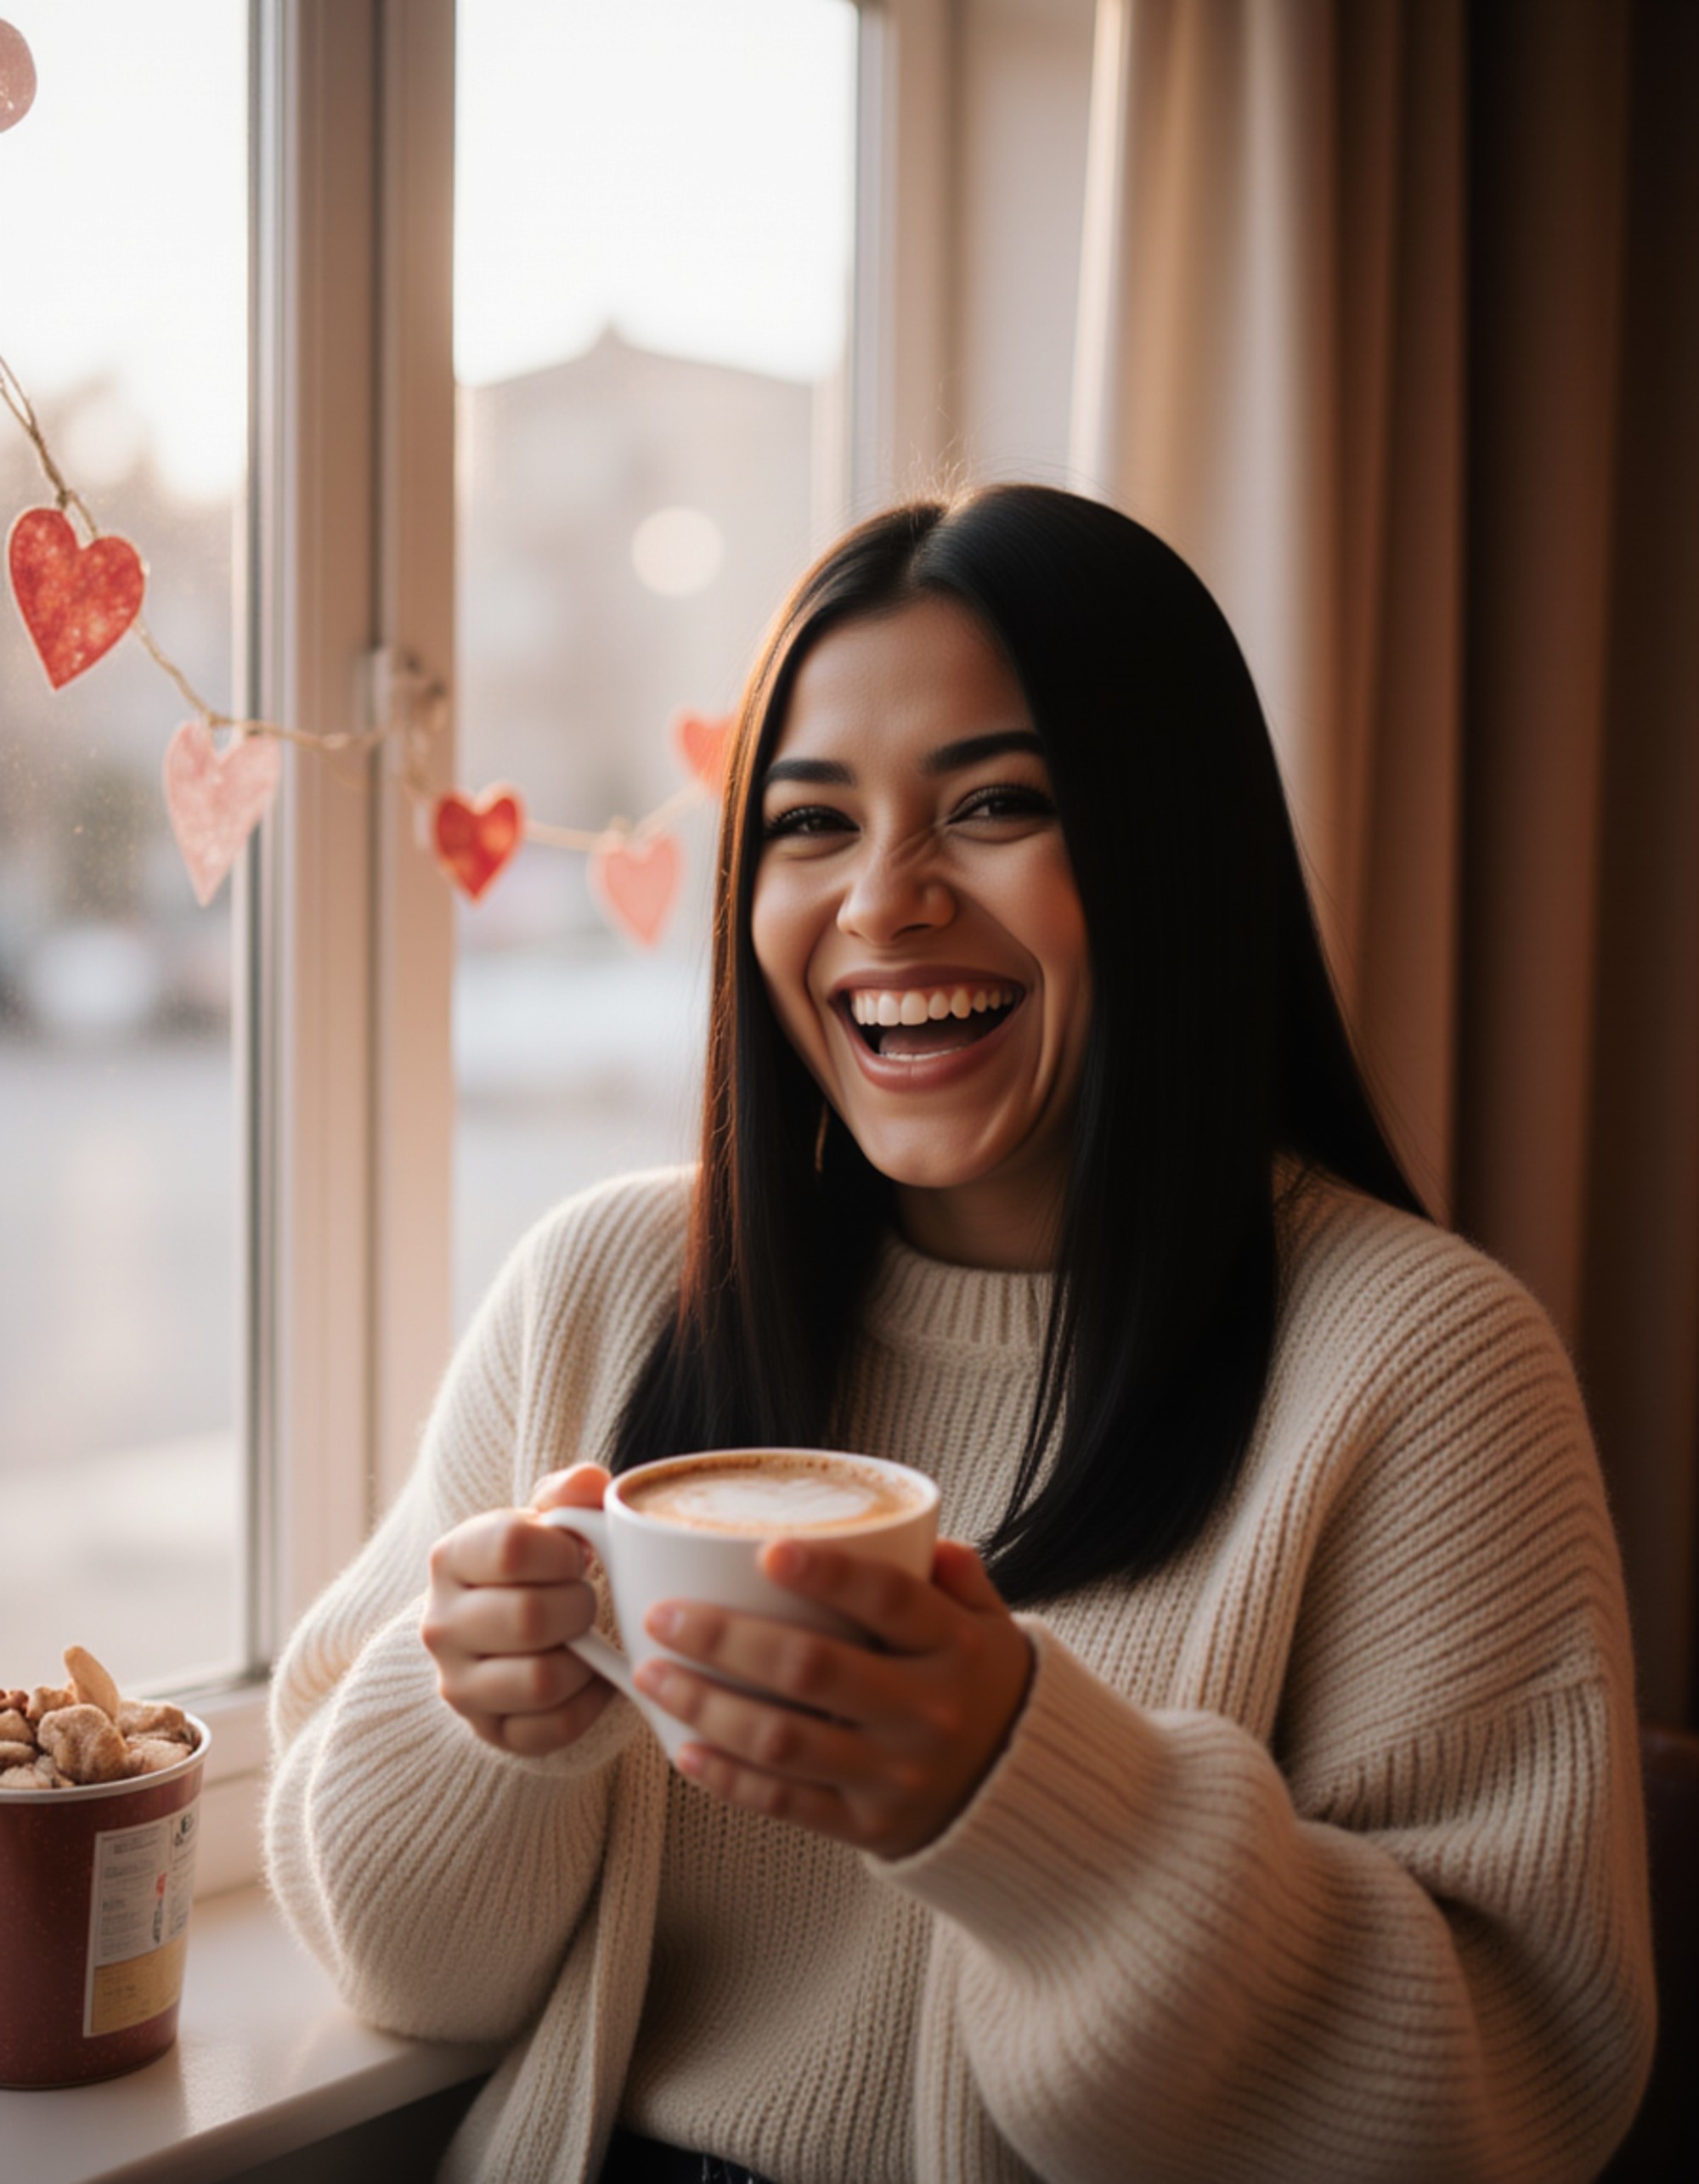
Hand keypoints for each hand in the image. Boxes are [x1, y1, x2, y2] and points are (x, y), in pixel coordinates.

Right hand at [421, 1464, 616, 1754]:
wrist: (501, 1632)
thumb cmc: (533, 1567)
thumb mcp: (544, 1519)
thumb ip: (569, 1494)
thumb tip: (591, 1484)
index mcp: (450, 1558)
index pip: (511, 1548)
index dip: (563, 1551)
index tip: (575, 1555)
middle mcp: (439, 1625)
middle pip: (528, 1618)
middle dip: (579, 1606)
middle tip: (584, 1600)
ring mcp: (458, 1685)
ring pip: (541, 1681)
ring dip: (585, 1659)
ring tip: (586, 1640)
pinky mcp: (487, 1731)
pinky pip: (552, 1730)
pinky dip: (589, 1705)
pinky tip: (593, 1679)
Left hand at [632, 1538, 1032, 1858]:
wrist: (1020, 1792)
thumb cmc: (980, 1682)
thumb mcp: (989, 1621)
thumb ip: (955, 1574)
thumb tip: (921, 1532)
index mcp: (955, 1646)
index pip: (890, 1601)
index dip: (829, 1574)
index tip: (766, 1550)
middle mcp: (926, 1710)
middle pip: (812, 1670)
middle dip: (726, 1640)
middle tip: (663, 1614)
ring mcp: (894, 1774)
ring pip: (784, 1740)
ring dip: (706, 1707)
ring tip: (650, 1675)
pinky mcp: (867, 1825)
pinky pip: (786, 1802)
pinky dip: (729, 1779)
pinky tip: (683, 1749)